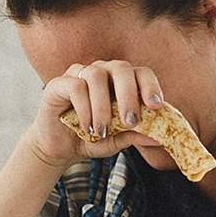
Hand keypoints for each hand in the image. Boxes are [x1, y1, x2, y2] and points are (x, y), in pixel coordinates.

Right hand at [24, 58, 164, 170]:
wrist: (60, 149)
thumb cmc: (91, 138)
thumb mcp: (116, 140)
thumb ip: (134, 135)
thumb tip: (157, 137)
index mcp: (120, 81)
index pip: (140, 72)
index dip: (150, 85)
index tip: (156, 105)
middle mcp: (102, 72)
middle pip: (121, 68)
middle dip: (129, 95)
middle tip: (130, 121)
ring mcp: (79, 74)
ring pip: (96, 76)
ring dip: (103, 106)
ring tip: (102, 131)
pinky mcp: (58, 83)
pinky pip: (76, 87)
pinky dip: (84, 109)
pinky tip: (86, 127)